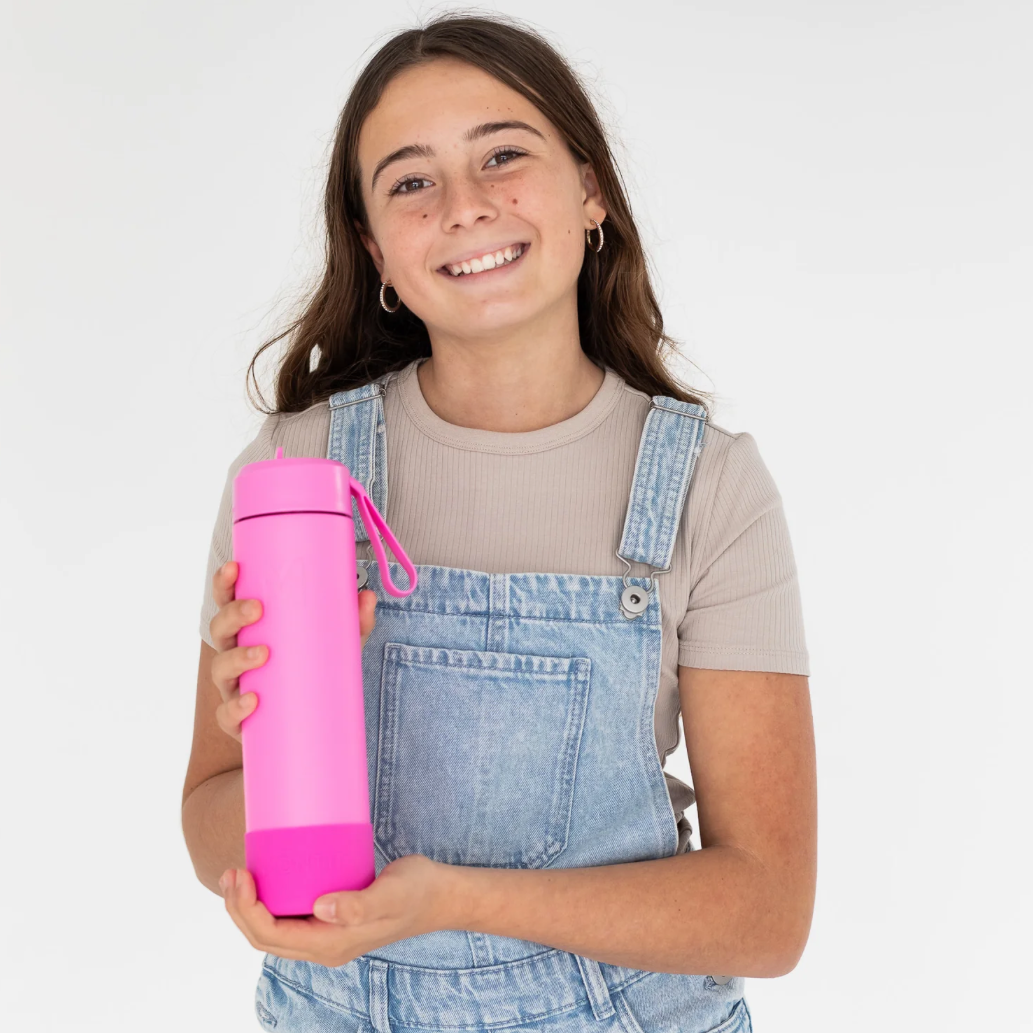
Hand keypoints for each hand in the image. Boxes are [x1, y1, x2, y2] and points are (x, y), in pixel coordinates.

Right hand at [208, 560, 377, 742]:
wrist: (307, 724)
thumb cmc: (312, 671)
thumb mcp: (335, 643)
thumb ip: (352, 621)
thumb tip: (368, 596)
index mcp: (249, 629)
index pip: (227, 601)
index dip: (224, 583)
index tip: (233, 566)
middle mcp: (234, 653)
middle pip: (220, 629)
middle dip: (233, 615)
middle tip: (257, 608)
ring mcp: (233, 686)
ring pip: (220, 668)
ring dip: (237, 658)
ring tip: (263, 653)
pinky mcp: (238, 720)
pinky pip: (226, 714)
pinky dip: (236, 707)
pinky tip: (252, 700)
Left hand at [219, 854, 460, 965]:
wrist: (440, 896)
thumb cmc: (417, 891)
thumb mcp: (392, 893)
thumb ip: (360, 904)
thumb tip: (320, 909)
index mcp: (331, 945)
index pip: (273, 936)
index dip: (247, 910)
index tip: (241, 875)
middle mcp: (323, 946)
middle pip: (265, 937)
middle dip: (239, 908)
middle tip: (232, 870)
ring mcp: (326, 936)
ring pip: (273, 931)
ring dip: (248, 908)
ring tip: (237, 874)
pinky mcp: (330, 920)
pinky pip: (288, 919)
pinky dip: (268, 902)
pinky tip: (267, 879)